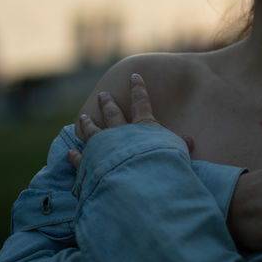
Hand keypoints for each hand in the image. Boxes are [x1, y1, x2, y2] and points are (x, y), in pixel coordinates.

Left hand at [68, 73, 191, 167]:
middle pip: (113, 114)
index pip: (141, 102)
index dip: (138, 89)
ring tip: (82, 118)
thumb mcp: (177, 154)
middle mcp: (121, 133)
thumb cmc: (162, 167)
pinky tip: (70, 152)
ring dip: (88, 124)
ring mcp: (103, 147)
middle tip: (102, 95)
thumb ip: (181, 146)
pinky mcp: (91, 164)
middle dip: (108, 103)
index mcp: (143, 127)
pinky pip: (81, 158)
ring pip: (93, 132)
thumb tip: (191, 141)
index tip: (134, 76)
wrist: (138, 185)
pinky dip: (75, 155)